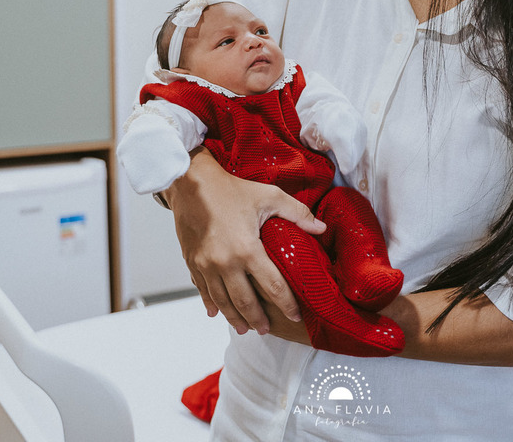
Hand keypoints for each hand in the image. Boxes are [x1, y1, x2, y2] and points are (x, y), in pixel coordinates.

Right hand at [163, 147, 325, 334]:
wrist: (191, 183)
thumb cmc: (231, 189)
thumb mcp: (269, 196)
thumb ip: (297, 213)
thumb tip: (321, 228)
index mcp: (247, 249)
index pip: (272, 286)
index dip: (286, 304)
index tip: (295, 315)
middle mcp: (225, 263)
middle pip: (245, 301)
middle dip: (258, 319)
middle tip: (267, 329)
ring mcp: (206, 265)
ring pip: (222, 302)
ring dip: (234, 318)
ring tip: (245, 328)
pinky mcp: (192, 262)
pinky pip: (202, 290)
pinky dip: (211, 304)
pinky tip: (216, 313)